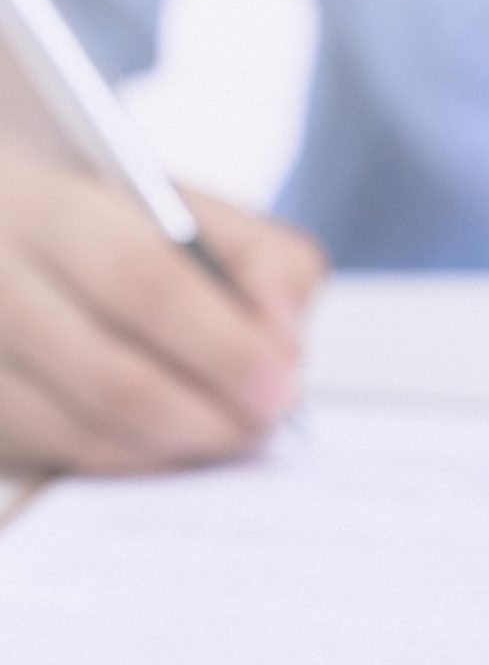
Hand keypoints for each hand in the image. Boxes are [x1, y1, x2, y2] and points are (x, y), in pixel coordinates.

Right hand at [0, 142, 325, 473]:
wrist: (9, 234)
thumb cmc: (114, 226)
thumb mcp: (191, 210)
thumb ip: (263, 261)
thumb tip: (283, 345)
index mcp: (43, 203)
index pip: (142, 281)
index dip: (226, 347)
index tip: (284, 386)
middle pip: (114, 380)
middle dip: (212, 417)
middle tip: (266, 424)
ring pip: (87, 435)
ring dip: (180, 448)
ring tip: (232, 434)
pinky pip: (64, 460)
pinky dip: (138, 461)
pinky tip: (175, 443)